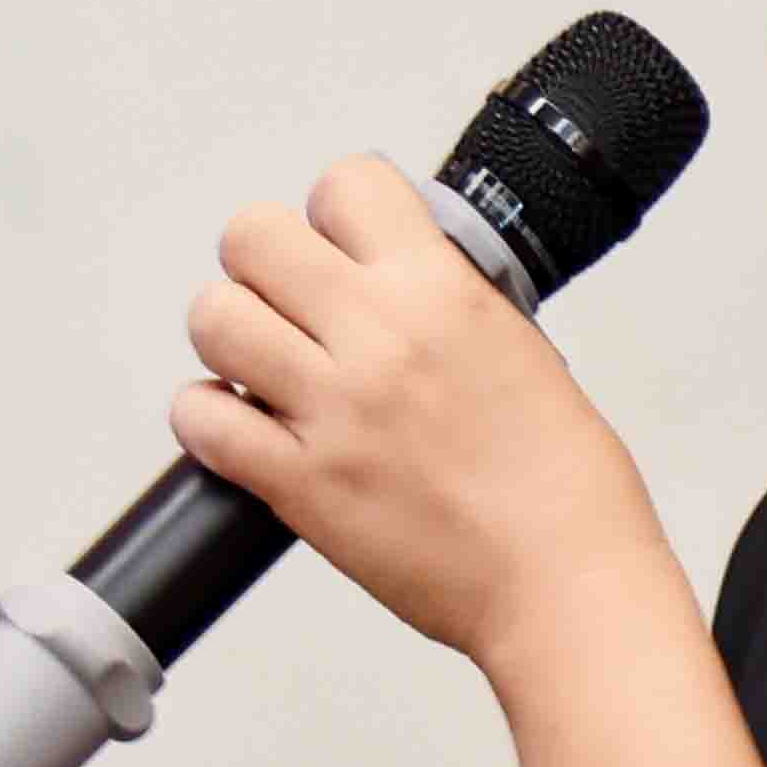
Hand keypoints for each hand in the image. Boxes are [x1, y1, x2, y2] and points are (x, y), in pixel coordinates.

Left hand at [168, 155, 673, 668]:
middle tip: (290, 302)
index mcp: (441, 293)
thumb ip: (449, 302)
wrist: (565, 581)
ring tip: (264, 364)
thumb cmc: (564, 486)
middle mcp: (378, 338)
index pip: (345, 185)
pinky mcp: (298, 484)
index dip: (334, 212)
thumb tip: (401, 278)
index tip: (342, 243)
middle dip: (264, 264)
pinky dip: (208, 418)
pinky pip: (201, 421)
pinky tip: (242, 427)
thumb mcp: (522, 348)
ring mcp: (331, 410)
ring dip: (231, 336)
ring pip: (213, 318)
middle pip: (252, 236)